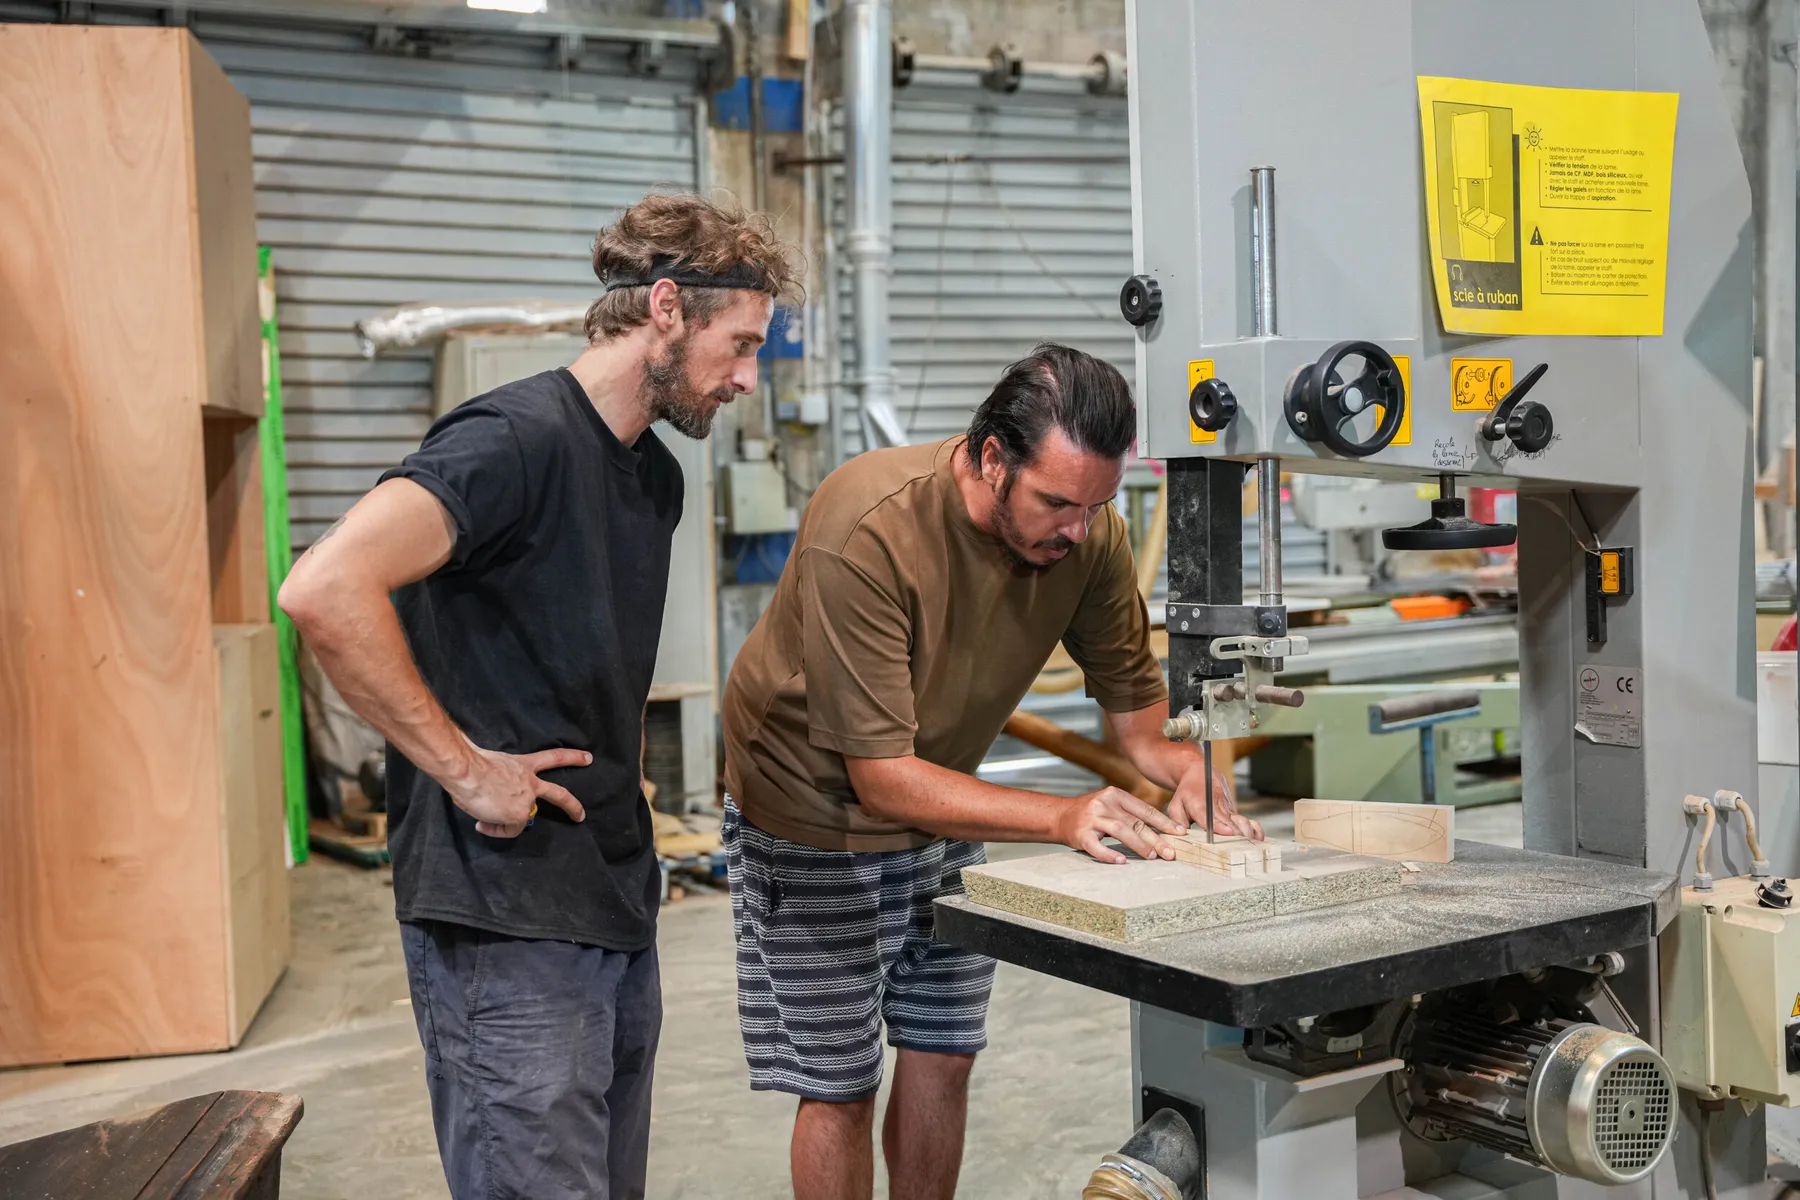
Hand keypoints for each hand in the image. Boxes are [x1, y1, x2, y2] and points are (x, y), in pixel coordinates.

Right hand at [441, 745, 590, 837]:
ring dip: (511, 823)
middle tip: (581, 816)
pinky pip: (507, 829)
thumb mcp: (492, 764)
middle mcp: (529, 782)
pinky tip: (482, 824)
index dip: (572, 757)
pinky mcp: (519, 816)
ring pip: (527, 817)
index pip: (553, 758)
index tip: (587, 758)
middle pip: (559, 794)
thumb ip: (499, 775)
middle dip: (572, 806)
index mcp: (524, 765)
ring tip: (495, 823)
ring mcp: (526, 800)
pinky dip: (495, 829)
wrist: (467, 772)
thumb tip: (489, 787)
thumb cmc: (472, 764)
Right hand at [1055, 787, 1185, 864]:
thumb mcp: (1110, 805)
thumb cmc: (1090, 814)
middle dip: (1156, 838)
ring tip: (1152, 856)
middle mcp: (1104, 803)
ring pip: (1121, 831)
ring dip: (1139, 845)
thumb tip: (1161, 830)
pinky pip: (1097, 846)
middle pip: (1136, 822)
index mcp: (1115, 795)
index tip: (1180, 833)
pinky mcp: (1081, 834)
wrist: (1059, 816)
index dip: (1164, 822)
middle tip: (1171, 852)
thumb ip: (1131, 813)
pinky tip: (1121, 861)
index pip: (1145, 810)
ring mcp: (1092, 818)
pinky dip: (1109, 854)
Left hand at [1167, 761, 1261, 840]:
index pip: (1211, 817)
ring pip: (1242, 822)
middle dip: (1237, 837)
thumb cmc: (1187, 793)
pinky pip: (1249, 822)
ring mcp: (1229, 811)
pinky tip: (1259, 840)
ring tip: (1251, 849)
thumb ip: (1177, 822)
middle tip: (1242, 850)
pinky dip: (1255, 830)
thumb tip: (1183, 835)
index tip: (1229, 833)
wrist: (1202, 775)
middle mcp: (1218, 808)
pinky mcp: (1236, 813)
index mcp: (1200, 805)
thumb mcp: (1175, 806)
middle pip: (1230, 823)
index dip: (1220, 826)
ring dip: (1247, 835)